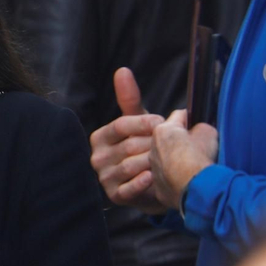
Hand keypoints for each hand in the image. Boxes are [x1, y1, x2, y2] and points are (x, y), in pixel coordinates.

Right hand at [89, 68, 169, 214]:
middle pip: (129, 146)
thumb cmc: (143, 146)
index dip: (144, 123)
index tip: (162, 123)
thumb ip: (129, 98)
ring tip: (165, 162)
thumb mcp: (137, 122)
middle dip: (153, 145)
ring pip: (132, 165)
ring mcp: (104, 177)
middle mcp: (97, 157)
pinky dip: (143, 182)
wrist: (151, 183)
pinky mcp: (114, 195)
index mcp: (99, 137)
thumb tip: (122, 70)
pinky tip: (153, 177)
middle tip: (169, 146)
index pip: (121, 124)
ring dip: (153, 163)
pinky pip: (129, 188)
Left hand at [148, 110, 218, 211]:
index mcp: (163, 131)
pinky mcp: (159, 189)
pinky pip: (169, 180)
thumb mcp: (208, 132)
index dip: (191, 119)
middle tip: (199, 148)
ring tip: (195, 166)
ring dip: (178, 161)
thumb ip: (200, 127)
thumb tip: (199, 131)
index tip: (197, 124)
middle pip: (170, 140)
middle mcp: (153, 150)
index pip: (178, 116)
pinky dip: (178, 179)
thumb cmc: (200, 158)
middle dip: (183, 142)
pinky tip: (191, 180)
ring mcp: (154, 171)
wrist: (195, 188)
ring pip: (167, 161)